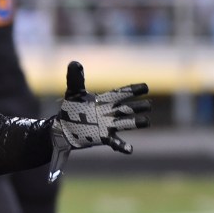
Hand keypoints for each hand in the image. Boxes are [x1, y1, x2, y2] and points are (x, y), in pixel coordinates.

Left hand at [48, 61, 149, 181]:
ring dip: (136, 122)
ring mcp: (108, 125)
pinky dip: (122, 146)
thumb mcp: (73, 92)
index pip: (121, 93)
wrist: (64, 127)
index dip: (133, 90)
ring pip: (126, 123)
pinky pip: (115, 142)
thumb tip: (74, 62)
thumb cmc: (72, 108)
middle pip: (127, 108)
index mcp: (105, 100)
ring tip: (147, 121)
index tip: (146, 87)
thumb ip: (75, 78)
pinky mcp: (104, 138)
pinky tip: (129, 150)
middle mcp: (110, 112)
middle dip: (138, 107)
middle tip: (149, 105)